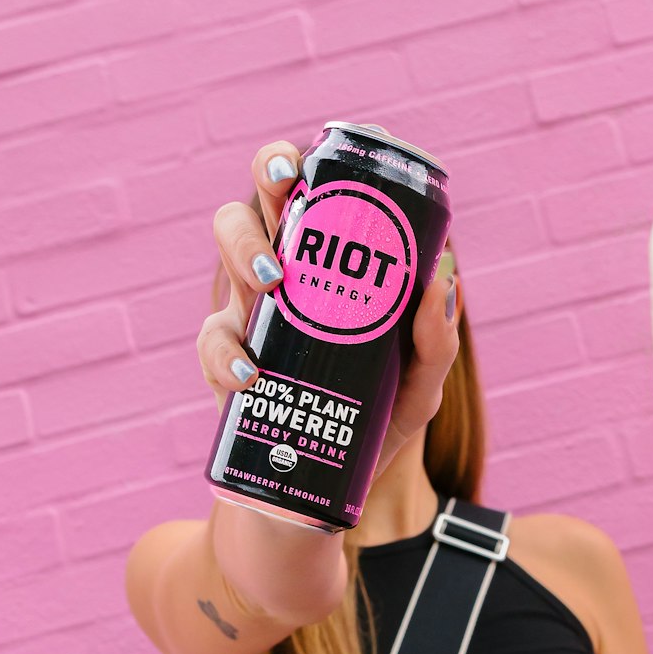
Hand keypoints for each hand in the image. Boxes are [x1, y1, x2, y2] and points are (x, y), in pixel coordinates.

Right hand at [201, 139, 460, 476]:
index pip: (304, 194)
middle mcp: (281, 278)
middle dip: (262, 189)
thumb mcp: (419, 386)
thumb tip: (441, 282)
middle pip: (254, 205)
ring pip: (224, 257)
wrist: (331, 491)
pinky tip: (250, 372)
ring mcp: (249, 318)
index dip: (293, 163)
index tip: (305, 162)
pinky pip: (211, 341)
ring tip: (273, 284)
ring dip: (242, 253)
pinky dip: (224, 351)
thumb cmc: (377, 422)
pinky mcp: (226, 366)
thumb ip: (436, 342)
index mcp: (324, 267)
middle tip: (288, 200)